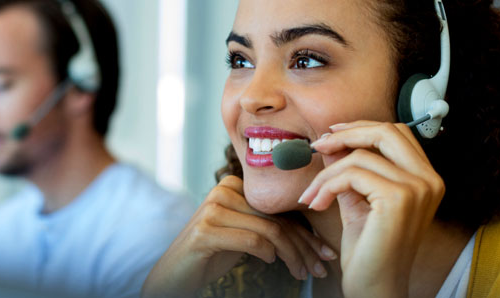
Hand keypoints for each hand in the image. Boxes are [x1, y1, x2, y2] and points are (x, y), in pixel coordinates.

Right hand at [142, 176, 336, 297]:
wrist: (175, 272)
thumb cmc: (212, 254)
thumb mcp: (242, 234)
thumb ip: (266, 225)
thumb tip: (310, 236)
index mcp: (232, 185)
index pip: (278, 210)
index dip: (306, 233)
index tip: (324, 253)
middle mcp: (221, 191)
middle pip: (276, 220)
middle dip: (304, 247)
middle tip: (320, 267)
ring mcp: (212, 209)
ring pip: (269, 231)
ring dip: (292, 256)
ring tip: (302, 273)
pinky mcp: (205, 231)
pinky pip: (252, 240)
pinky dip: (267, 254)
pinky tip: (271, 263)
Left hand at [298, 121, 444, 296]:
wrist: (375, 285)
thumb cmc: (368, 248)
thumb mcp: (358, 200)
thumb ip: (350, 170)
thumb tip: (331, 141)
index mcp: (426, 179)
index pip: (396, 133)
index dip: (361, 128)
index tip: (332, 134)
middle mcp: (429, 180)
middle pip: (385, 132)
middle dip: (346, 134)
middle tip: (318, 146)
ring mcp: (417, 189)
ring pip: (359, 156)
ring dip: (326, 174)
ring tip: (312, 194)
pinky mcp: (398, 199)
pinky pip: (351, 174)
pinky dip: (327, 186)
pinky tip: (317, 204)